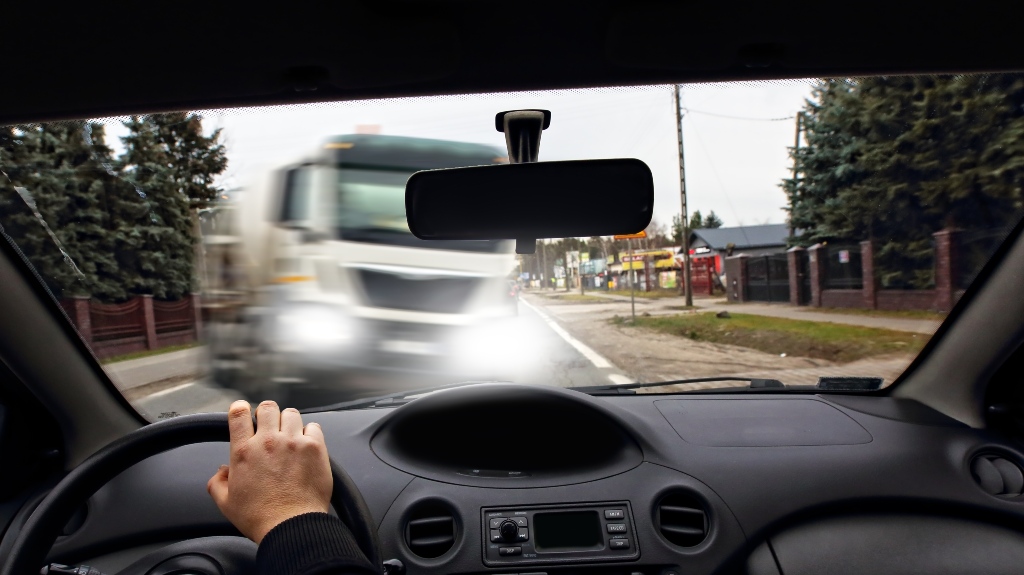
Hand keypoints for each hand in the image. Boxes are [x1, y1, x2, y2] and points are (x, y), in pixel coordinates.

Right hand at [207, 400, 332, 542]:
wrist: (292, 526)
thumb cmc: (260, 517)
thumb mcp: (226, 503)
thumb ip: (218, 483)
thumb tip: (222, 470)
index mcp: (244, 452)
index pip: (238, 413)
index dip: (240, 408)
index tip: (244, 411)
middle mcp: (268, 442)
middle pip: (267, 407)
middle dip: (267, 414)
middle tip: (270, 428)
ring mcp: (293, 442)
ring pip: (291, 413)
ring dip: (289, 423)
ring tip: (290, 438)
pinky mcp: (315, 447)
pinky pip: (313, 426)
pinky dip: (310, 433)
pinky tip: (306, 446)